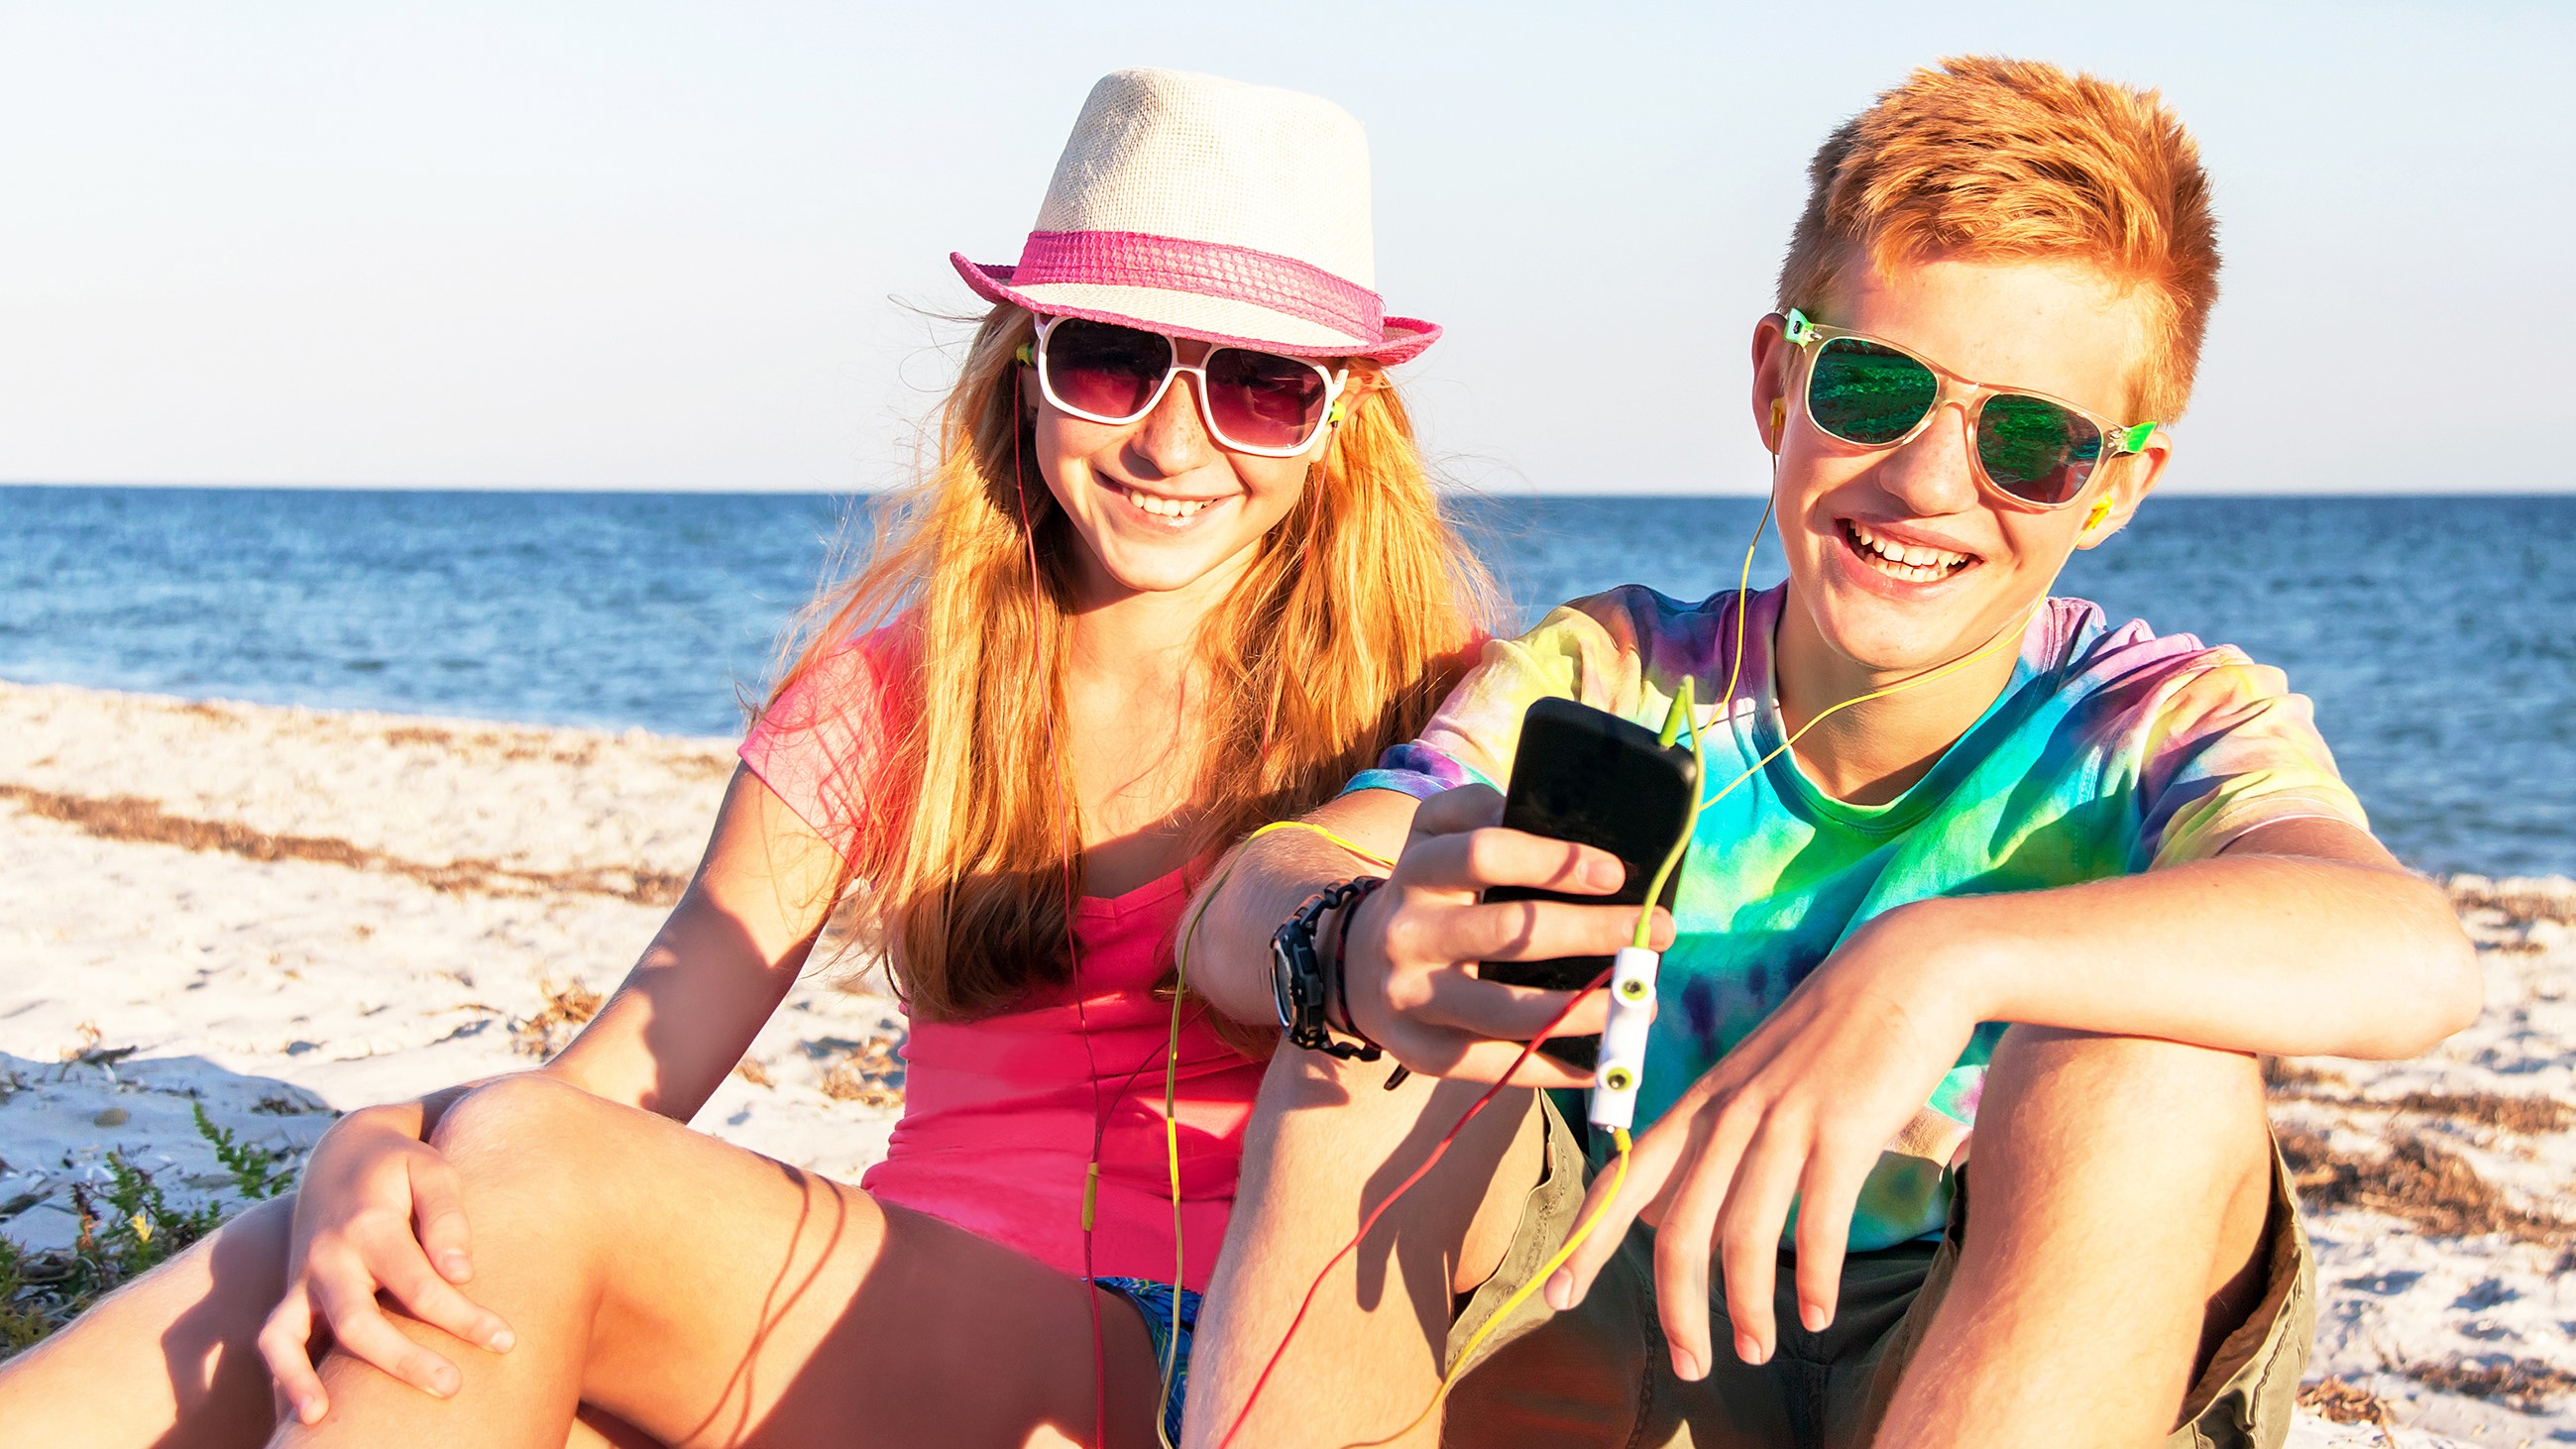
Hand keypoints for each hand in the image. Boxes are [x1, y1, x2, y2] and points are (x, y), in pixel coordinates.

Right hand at [259, 1103, 514, 1422]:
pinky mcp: (291, 1295)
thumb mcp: (432, 1171)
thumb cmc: (401, 1167)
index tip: (505, 1341)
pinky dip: (279, 1378)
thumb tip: (461, 1274)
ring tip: (319, 1422)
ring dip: (300, 1381)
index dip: (463, 1318)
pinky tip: (301, 1417)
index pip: (420, 1285)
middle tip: (452, 1387)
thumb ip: (447, 1218)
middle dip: (404, 1361)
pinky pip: (272, 1342)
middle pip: (358, 1323)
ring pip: (289, 1337)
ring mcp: (302, 1280)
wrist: (342, 1152)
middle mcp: (327, 1258)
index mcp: (368, 1226)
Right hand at [1338, 784, 1674, 1085]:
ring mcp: (1411, 999)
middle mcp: (1408, 933)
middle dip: (1593, 931)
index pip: (1486, 854)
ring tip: (1642, 1001)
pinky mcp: (1420, 1053)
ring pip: (1505, 1012)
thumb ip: (1483, 810)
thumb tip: (1563, 824)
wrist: (1356, 964)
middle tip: (1660, 931)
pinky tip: (1603, 1064)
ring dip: (1584, 1010)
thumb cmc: (1428, 892)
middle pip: (1508, 933)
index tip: (1616, 872)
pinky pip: (1495, 1068)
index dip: (1553, 861)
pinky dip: (1553, 1070)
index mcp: (1419, 870)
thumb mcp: (1436, 833)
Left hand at [1546, 903, 1982, 1376]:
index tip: (1558, 1298)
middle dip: (1674, 1308)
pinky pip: (1817, 1221)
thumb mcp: (1754, 1077)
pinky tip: (1815, 1317)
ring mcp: (1785, 1117)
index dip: (1586, 1241)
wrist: (1907, 965)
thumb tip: (1660, 1213)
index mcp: (1701, 1102)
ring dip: (1745, 1308)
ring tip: (1753, 1352)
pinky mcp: (1844, 1124)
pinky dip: (1812, 1279)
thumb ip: (1709, 1141)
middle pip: (1675, 1228)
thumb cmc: (1833, 1031)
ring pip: (1742, 1235)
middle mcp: (1729, 1112)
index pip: (1622, 1179)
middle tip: (1690, 1367)